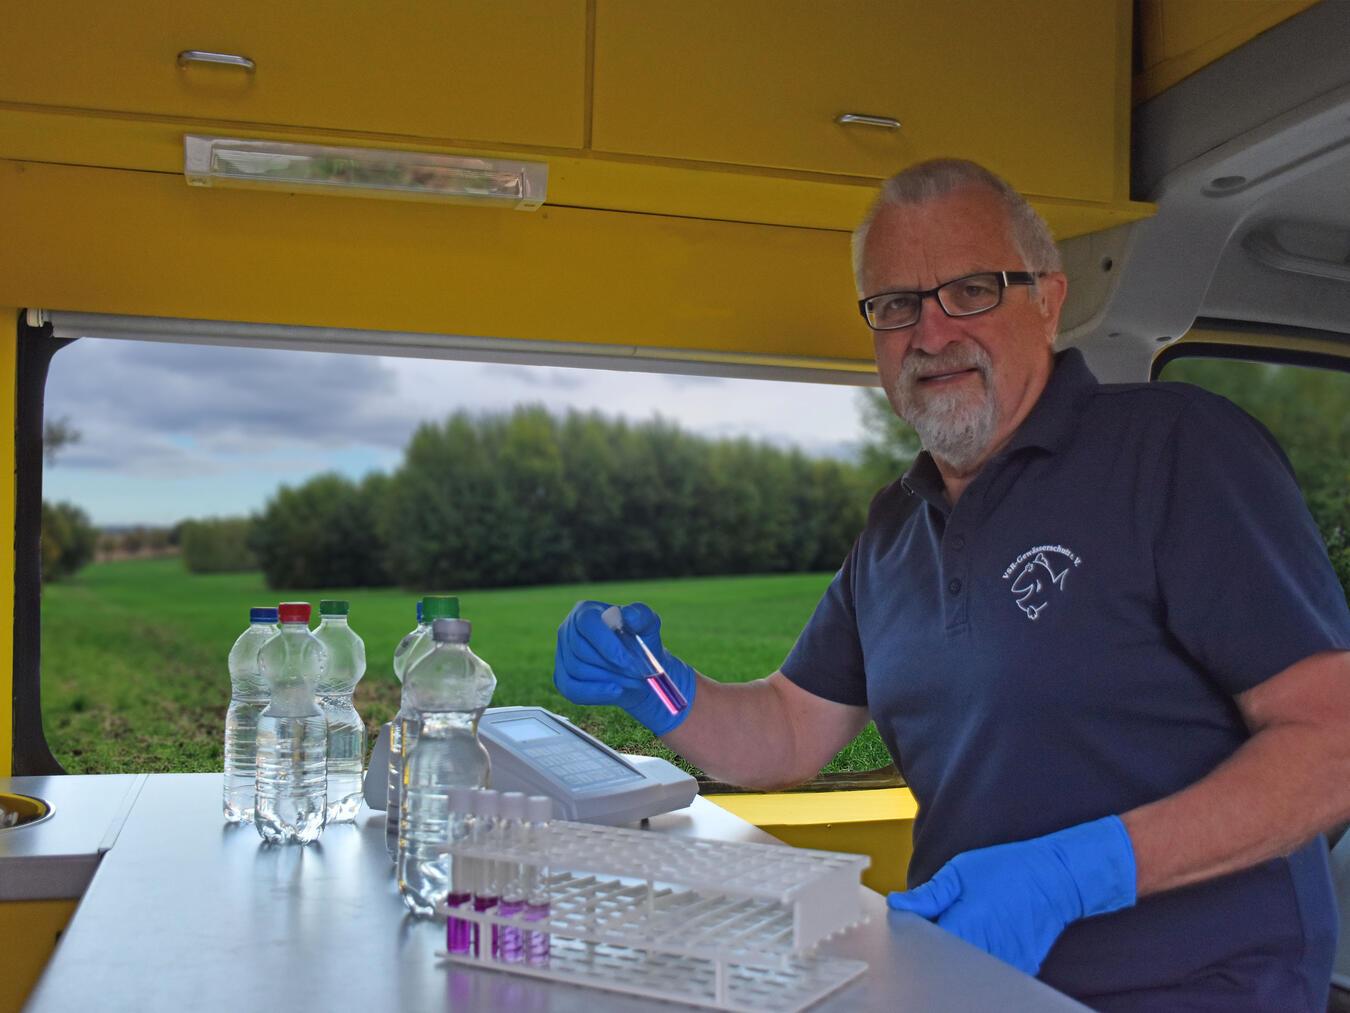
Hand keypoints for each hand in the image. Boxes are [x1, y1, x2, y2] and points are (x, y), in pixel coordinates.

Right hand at [553, 600, 696, 734]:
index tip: (628, 661)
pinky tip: (617, 692)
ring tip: (634, 680)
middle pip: (581, 650)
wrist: (636, 668)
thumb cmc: (640, 640)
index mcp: (585, 611)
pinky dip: (596, 693)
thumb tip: (630, 616)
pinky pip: (572, 690)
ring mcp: (562, 655)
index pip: (587, 623)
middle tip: (638, 673)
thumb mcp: (648, 624)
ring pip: (578, 671)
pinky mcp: (562, 678)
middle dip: (612, 666)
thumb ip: (642, 615)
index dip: (606, 643)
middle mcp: (567, 629)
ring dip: (609, 679)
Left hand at [887, 816, 1135, 975]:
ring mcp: (1006, 964)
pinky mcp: (1022, 970)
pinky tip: (986, 938)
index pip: (927, 949)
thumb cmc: (1008, 870)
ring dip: (959, 957)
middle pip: (947, 964)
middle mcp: (986, 950)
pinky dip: (982, 961)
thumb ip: (929, 895)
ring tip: (970, 927)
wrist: (1057, 878)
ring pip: (969, 970)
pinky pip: (992, 972)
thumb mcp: (961, 872)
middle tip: (943, 925)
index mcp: (966, 925)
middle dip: (936, 950)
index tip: (914, 931)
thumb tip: (898, 904)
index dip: (917, 941)